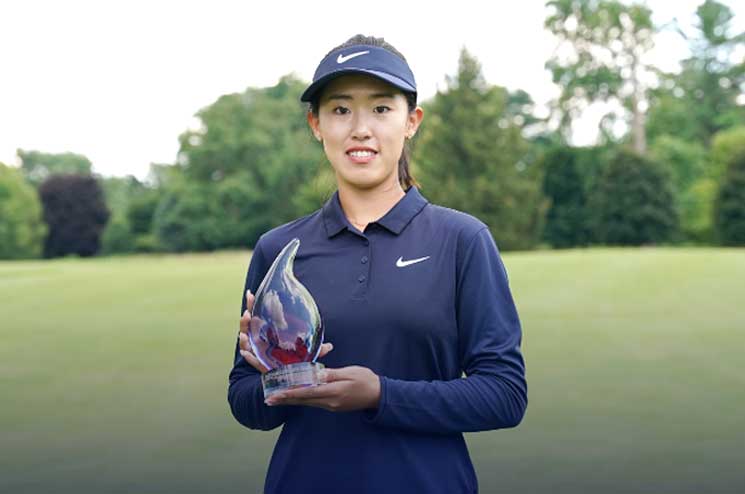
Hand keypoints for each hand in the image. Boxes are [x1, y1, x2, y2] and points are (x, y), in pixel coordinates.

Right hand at [238, 289, 333, 373]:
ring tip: (243, 332)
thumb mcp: (307, 352)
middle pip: (248, 327)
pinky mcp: (260, 364)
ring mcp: (259, 352)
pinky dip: (248, 356)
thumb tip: (330, 346)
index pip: (258, 315)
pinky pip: (252, 360)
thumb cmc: (297, 362)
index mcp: (269, 332)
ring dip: (244, 336)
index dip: (253, 304)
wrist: (291, 379)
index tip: (252, 293)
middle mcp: (261, 340)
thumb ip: (316, 349)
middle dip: (245, 319)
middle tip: (247, 312)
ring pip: (246, 342)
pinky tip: (246, 352)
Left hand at [265, 366, 380, 411]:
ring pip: (307, 402)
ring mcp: (331, 406)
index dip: (289, 394)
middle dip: (285, 400)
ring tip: (276, 399)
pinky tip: (295, 396)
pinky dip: (302, 399)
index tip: (275, 395)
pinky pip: (313, 402)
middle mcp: (329, 402)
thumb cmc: (366, 380)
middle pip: (303, 400)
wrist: (379, 396)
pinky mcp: (332, 405)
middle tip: (268, 399)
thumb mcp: (350, 373)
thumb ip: (331, 374)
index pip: (306, 393)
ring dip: (291, 400)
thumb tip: (315, 373)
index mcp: (333, 392)